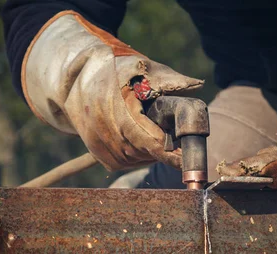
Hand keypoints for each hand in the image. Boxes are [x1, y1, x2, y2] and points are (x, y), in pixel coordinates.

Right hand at [22, 11, 202, 170]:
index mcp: (121, 107)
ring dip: (149, 154)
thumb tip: (198, 84)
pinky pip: (122, 163)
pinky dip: (135, 157)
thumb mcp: (145, 68)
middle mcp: (107, 128)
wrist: (78, 78)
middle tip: (176, 141)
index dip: (171, 154)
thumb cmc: (118, 71)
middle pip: (145, 153)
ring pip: (134, 160)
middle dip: (163, 150)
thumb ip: (171, 80)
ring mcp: (98, 142)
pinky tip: (139, 141)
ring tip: (155, 136)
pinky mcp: (95, 150)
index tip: (187, 160)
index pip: (151, 141)